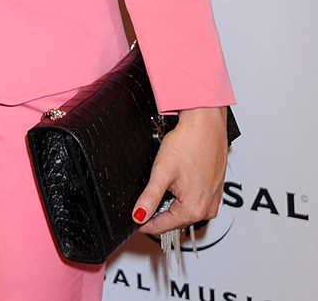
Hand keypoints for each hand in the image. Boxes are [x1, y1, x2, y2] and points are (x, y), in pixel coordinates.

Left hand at [132, 107, 228, 233]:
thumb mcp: (161, 172)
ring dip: (172, 205)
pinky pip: (196, 201)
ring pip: (186, 211)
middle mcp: (207, 210)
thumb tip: (138, 216)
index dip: (146, 224)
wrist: (206, 125)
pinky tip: (178, 183)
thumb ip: (150, 197)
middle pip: (175, 219)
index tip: (135, 223)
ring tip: (161, 192)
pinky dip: (184, 197)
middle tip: (143, 208)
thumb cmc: (187, 144)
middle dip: (159, 214)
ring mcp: (214, 200)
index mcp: (194, 209)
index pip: (164, 226)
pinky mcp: (216, 191)